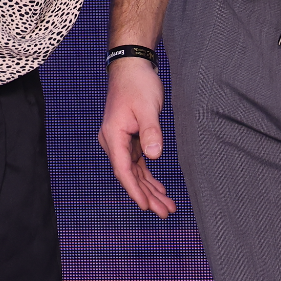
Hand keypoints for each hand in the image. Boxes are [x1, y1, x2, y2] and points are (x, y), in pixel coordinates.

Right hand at [97, 56, 175, 217]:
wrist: (132, 67)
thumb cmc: (137, 85)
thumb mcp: (147, 107)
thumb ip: (151, 132)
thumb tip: (154, 156)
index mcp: (113, 135)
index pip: (122, 169)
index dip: (134, 190)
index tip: (145, 206)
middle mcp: (114, 142)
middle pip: (129, 176)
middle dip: (147, 196)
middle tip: (165, 213)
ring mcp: (121, 142)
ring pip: (135, 173)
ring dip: (150, 190)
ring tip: (167, 207)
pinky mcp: (131, 139)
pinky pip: (138, 164)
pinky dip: (149, 178)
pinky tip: (159, 190)